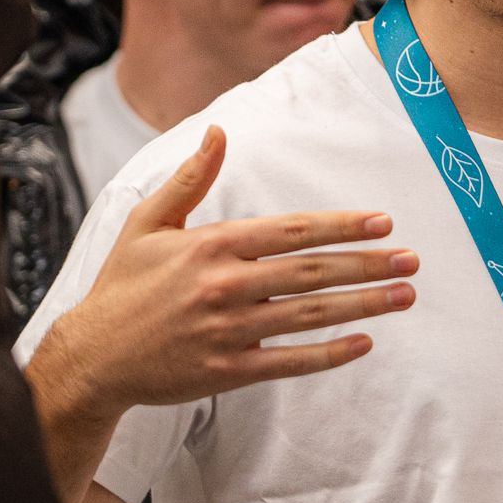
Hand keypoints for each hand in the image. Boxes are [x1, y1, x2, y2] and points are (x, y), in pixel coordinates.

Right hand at [27, 126, 417, 426]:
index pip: (292, 231)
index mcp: (211, 246)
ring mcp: (228, 331)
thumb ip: (190, 179)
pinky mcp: (227, 371)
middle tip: (411, 259)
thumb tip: (217, 131)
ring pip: (309, 315)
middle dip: (367, 264)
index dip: (342, 226)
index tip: (382, 222)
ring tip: (404, 295)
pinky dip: (329, 354)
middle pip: (311, 272)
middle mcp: (224, 286)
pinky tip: (365, 342)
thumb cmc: (123, 285)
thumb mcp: (148, 223)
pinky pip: (289, 362)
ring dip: (363, 305)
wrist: (91, 357)